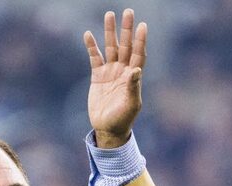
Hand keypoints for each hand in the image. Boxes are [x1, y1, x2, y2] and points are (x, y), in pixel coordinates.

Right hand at [84, 9, 146, 147]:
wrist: (107, 129)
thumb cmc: (123, 119)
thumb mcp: (131, 104)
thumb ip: (133, 86)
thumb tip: (136, 69)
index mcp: (133, 77)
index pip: (138, 54)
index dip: (140, 40)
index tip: (142, 25)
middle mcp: (123, 71)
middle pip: (125, 45)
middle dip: (126, 29)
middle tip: (128, 11)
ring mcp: (110, 72)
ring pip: (110, 47)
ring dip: (110, 32)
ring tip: (109, 14)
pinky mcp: (97, 76)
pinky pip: (94, 57)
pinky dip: (91, 46)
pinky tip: (88, 34)